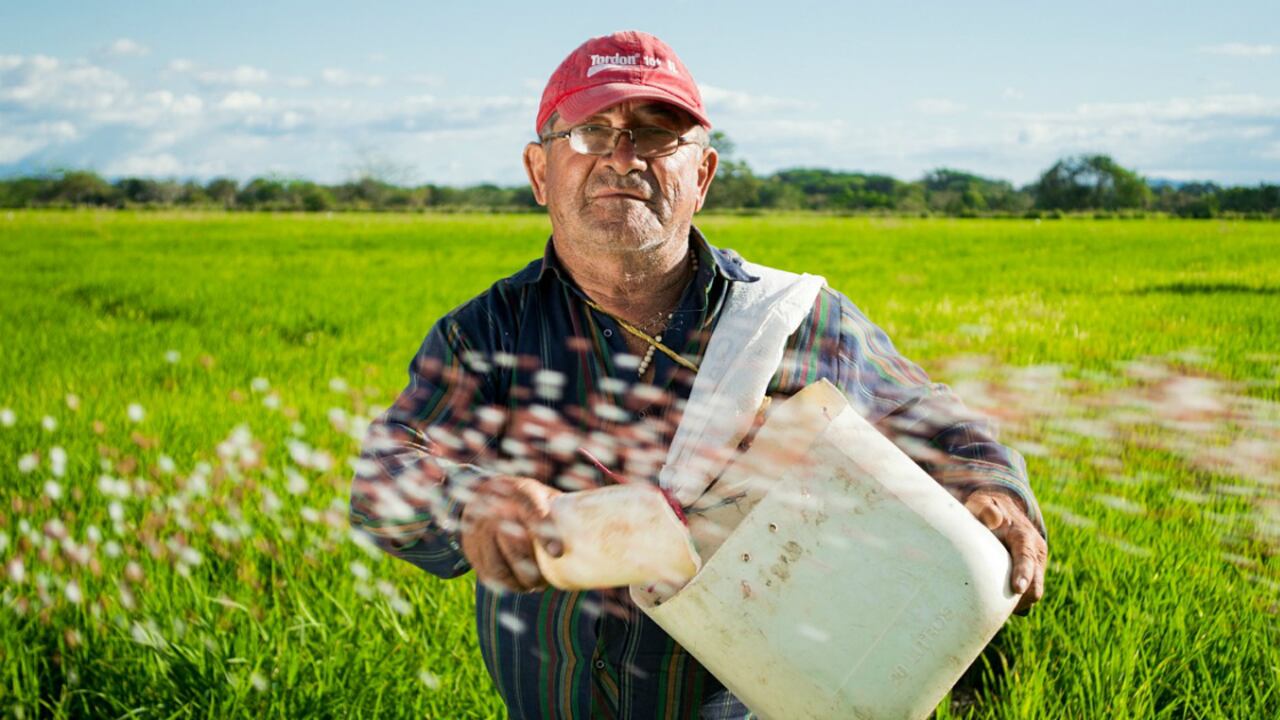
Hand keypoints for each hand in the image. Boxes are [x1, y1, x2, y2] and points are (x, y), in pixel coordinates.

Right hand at [460, 476, 562, 592]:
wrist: (481, 493)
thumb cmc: (527, 499)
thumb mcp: (544, 495)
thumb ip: (564, 512)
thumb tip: (608, 534)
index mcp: (520, 492)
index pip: (530, 510)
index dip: (543, 531)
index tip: (557, 552)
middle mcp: (496, 508)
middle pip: (512, 543)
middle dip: (530, 567)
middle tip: (544, 581)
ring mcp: (479, 529)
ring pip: (497, 564)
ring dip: (517, 581)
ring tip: (534, 585)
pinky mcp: (471, 549)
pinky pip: (488, 574)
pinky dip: (504, 583)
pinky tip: (518, 584)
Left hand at [963, 488, 1046, 613]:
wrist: (1002, 512)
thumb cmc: (987, 510)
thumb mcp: (982, 503)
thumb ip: (985, 509)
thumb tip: (993, 519)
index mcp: (1024, 536)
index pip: (1027, 556)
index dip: (1024, 573)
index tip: (1017, 588)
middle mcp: (1035, 553)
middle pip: (1036, 585)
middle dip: (1020, 599)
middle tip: (995, 609)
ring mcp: (1036, 567)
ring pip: (1032, 595)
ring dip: (1016, 604)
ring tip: (991, 609)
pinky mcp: (1032, 577)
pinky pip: (1026, 598)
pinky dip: (1014, 605)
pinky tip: (995, 606)